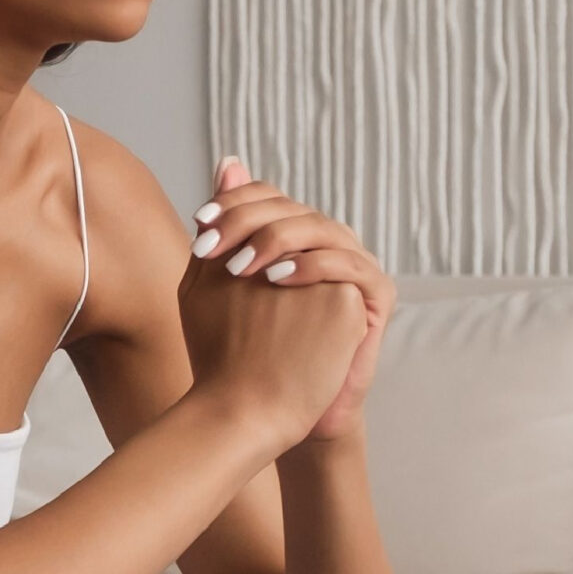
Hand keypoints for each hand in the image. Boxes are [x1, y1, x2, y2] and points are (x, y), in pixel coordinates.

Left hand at [181, 157, 393, 446]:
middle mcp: (326, 244)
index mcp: (293, 238)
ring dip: (278, 242)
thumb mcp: (220, 285)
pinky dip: (314, 266)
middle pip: (294, 210)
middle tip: (211, 247)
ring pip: (323, 230)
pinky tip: (277, 280)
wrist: (271, 410)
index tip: (198, 225)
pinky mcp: (374, 295)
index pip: (269, 200)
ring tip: (240, 269)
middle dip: (248, 223)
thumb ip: (224, 230)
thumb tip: (227, 163)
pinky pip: (351, 265)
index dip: (234, 205)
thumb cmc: (243, 350)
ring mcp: (354, 266)